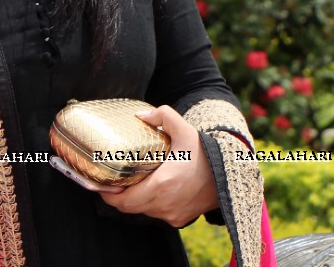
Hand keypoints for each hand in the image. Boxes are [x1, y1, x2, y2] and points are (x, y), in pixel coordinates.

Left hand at [96, 104, 218, 227]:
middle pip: (129, 207)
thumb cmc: (207, 154)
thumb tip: (140, 116)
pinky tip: (148, 189)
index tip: (100, 183)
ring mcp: (173, 214)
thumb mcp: (185, 129)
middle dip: (117, 196)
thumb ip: (162, 115)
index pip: (123, 201)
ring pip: (143, 211)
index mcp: (162, 185)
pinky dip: (150, 204)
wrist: (233, 176)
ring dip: (134, 200)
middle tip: (110, 182)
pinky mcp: (181, 219)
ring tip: (128, 183)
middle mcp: (165, 204)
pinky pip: (157, 213)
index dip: (107, 194)